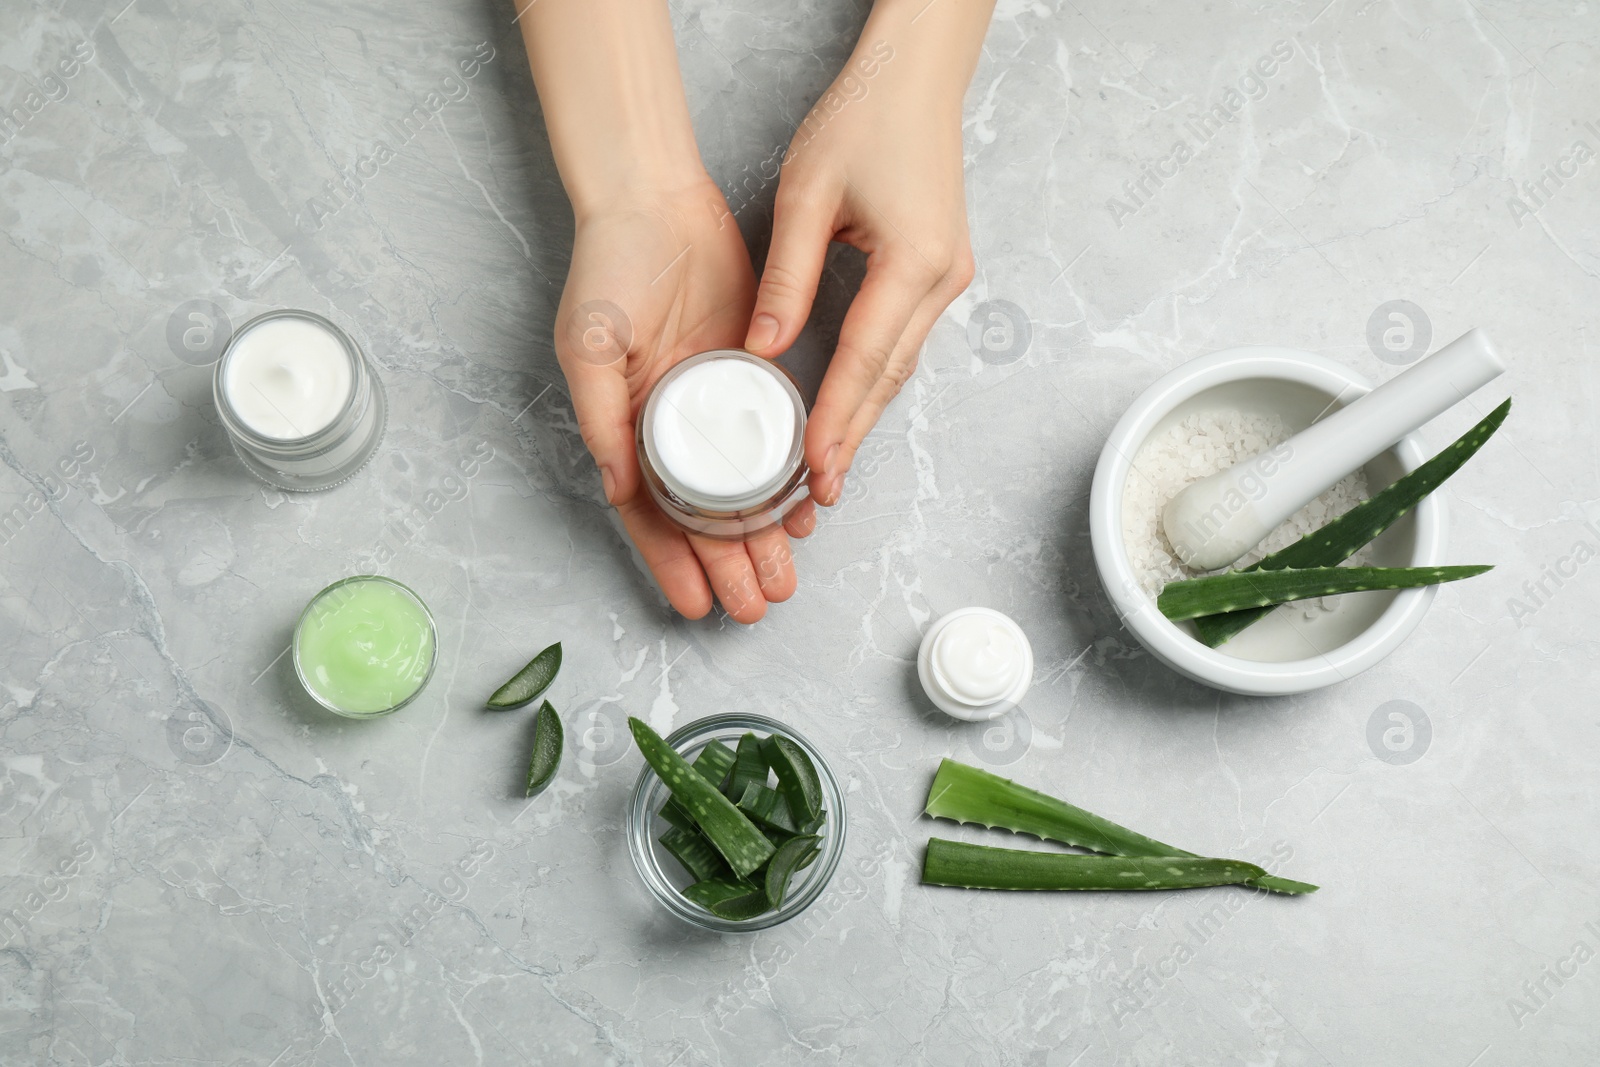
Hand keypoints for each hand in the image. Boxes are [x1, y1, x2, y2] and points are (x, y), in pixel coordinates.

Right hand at [555, 177, 816, 622]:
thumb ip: (602, 416)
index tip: (693, 606)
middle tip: (755, 606)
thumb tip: (616, 488)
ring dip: (758, 536)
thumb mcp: (589, 344)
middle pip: (700, 514)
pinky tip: (801, 510)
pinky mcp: (748, 372)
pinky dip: (784, 476)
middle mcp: (668, 423)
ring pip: (739, 487)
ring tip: (784, 578)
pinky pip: (771, 437)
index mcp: (625, 424)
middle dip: (726, 566)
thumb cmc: (609, 265)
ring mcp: (711, 401)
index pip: (649, 513)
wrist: (656, 197)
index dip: (670, 563)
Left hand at [744, 33, 977, 506]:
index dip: (835, 418)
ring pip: (900, 365)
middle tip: (819, 493)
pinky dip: (874, 379)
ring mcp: (949, 277)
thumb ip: (786, 276)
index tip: (812, 467)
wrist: (914, 78)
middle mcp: (943, 278)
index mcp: (913, 260)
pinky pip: (904, 341)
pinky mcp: (940, 271)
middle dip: (853, 436)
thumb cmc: (863, 119)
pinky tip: (848, 405)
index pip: (865, 359)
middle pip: (890, 378)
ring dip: (864, 414)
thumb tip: (763, 348)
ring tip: (828, 465)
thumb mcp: (807, 193)